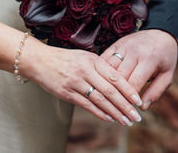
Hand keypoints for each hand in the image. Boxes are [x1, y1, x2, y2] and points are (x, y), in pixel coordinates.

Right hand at [19, 38, 142, 125]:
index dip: (128, 90)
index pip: (115, 77)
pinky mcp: (67, 92)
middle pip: (110, 91)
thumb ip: (100, 67)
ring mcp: (75, 82)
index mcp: (93, 60)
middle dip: (125, 106)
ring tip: (126, 121)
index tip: (138, 101)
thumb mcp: (85, 56)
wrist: (39, 60)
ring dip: (115, 112)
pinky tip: (109, 118)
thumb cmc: (64, 58)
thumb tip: (119, 81)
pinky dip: (99, 113)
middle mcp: (85, 71)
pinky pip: (86, 105)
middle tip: (136, 116)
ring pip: (100, 100)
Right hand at [101, 29, 177, 109]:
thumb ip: (156, 91)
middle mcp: (134, 51)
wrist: (160, 33)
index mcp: (149, 58)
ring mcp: (122, 46)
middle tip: (116, 108)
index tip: (128, 110)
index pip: (134, 82)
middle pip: (119, 76)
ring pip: (108, 68)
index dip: (130, 99)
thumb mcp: (167, 75)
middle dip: (117, 94)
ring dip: (106, 83)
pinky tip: (100, 83)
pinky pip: (104, 59)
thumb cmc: (165, 58)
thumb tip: (142, 107)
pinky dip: (101, 72)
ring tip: (106, 98)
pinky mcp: (115, 44)